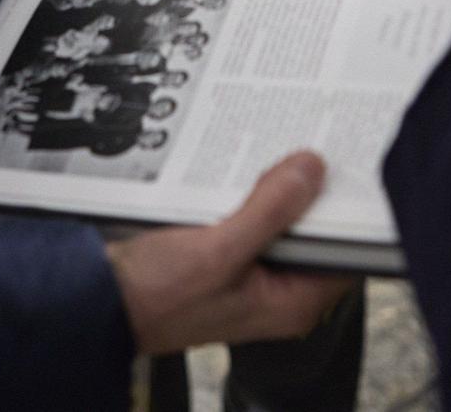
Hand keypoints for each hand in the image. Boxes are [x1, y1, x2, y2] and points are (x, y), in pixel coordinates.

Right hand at [107, 151, 353, 354]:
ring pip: (283, 221)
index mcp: (289, 303)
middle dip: (313, 193)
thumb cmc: (155, 296)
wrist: (100, 299)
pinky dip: (251, 194)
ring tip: (279, 153)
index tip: (349, 168)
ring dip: (278, 190)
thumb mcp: (219, 250)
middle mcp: (276, 291)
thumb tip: (312, 171)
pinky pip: (253, 218)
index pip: (345, 254)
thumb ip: (270, 210)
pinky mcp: (227, 255)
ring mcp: (252, 272)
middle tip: (313, 147)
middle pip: (315, 232)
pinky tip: (243, 171)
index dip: (351, 211)